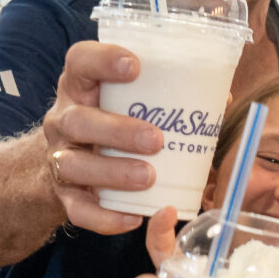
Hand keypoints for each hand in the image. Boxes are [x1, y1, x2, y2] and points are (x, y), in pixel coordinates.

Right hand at [43, 41, 160, 234]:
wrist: (70, 161)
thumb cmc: (113, 120)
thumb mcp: (129, 99)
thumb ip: (167, 95)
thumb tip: (220, 99)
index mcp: (80, 85)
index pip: (80, 60)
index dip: (103, 59)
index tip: (135, 66)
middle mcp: (63, 119)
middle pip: (78, 120)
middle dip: (117, 130)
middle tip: (156, 139)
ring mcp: (58, 157)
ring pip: (74, 165)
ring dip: (113, 172)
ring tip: (149, 178)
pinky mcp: (62, 194)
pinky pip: (77, 209)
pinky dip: (104, 217)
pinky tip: (132, 217)